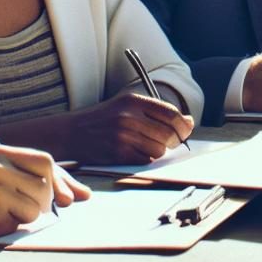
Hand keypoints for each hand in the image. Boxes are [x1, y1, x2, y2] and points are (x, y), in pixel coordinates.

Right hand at [0, 145, 88, 243]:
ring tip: (5, 213)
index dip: (62, 180)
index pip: (45, 161)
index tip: (76, 195)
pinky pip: (18, 224)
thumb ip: (18, 170)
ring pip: (36, 207)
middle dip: (49, 200)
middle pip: (45, 184)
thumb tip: (64, 190)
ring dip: (28, 215)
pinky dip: (12, 226)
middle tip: (39, 207)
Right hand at [65, 93, 193, 164]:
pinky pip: (145, 160)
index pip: (171, 113)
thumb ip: (157, 111)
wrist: (73, 132)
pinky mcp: (118, 153)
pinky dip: (144, 159)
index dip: (183, 125)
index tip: (186, 130)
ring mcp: (123, 136)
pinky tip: (133, 152)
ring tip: (142, 144)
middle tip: (166, 141)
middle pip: (168, 134)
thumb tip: (188, 122)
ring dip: (156, 151)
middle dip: (172, 141)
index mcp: (134, 100)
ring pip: (158, 150)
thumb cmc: (105, 118)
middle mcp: (129, 116)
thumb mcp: (128, 105)